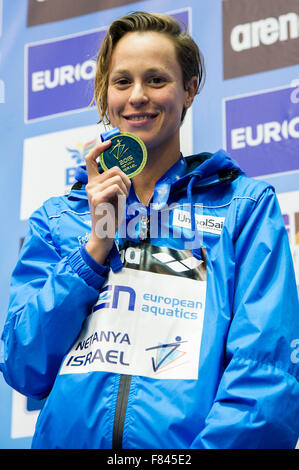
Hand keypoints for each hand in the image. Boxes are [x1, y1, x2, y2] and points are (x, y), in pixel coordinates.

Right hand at [84, 141, 130, 263]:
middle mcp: (90, 184)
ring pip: (117, 178)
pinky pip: (116, 187)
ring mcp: (91, 190)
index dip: (99, 148)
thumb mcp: (114, 195)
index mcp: (92, 182)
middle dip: (126, 180)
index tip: (109, 143)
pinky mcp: (96, 198)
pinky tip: (118, 204)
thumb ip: (115, 182)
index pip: (90, 159)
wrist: (105, 233)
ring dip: (125, 189)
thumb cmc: (111, 215)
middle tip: (124, 194)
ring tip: (121, 201)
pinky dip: (122, 195)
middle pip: (114, 169)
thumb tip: (122, 172)